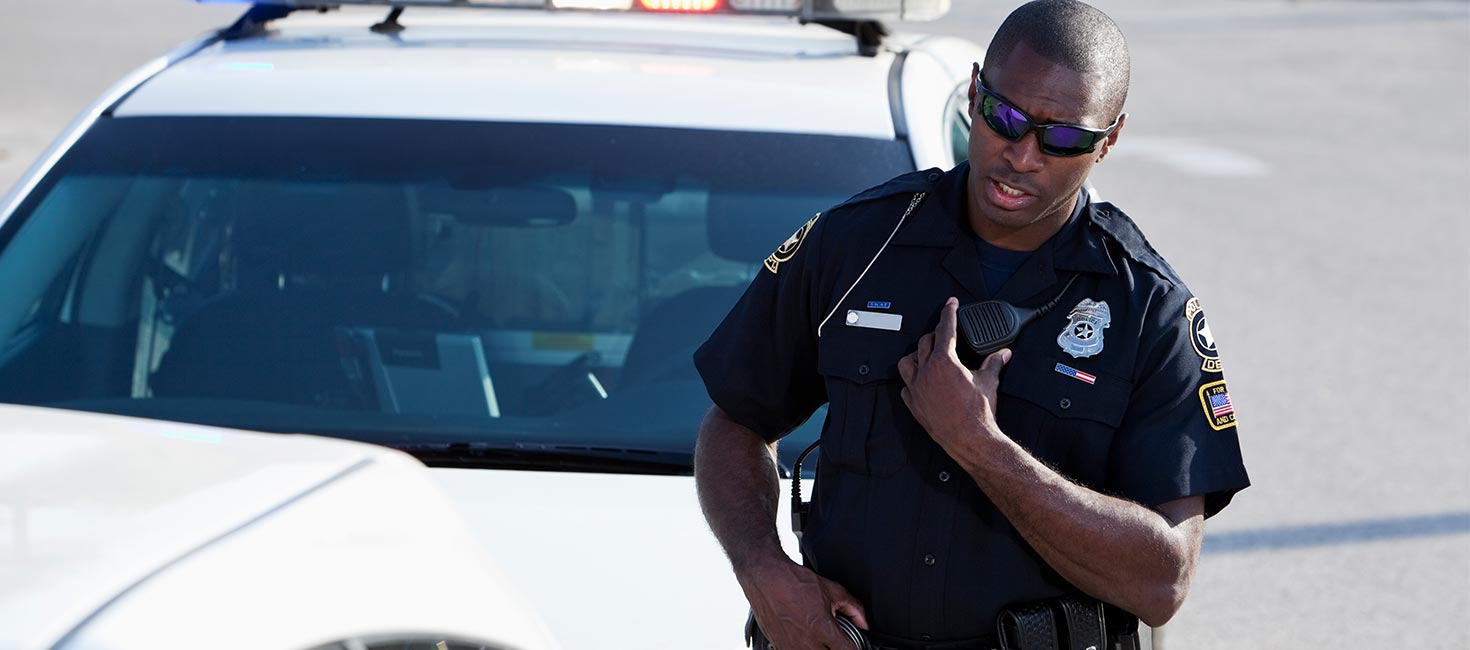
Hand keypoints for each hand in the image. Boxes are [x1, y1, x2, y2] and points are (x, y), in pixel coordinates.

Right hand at [737, 557, 867, 649]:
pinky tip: (807, 639)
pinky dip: (805, 648)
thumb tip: (863, 622)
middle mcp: (807, 643)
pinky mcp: (779, 647)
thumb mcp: (831, 590)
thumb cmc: (794, 582)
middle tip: (837, 641)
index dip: (856, 649)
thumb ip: (853, 608)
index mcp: (822, 629)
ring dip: (821, 649)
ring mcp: (791, 647)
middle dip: (837, 649)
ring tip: (821, 640)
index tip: (856, 645)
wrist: (766, 578)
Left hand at [896, 297, 1011, 454]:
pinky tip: (918, 382)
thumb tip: (1002, 354)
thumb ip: (994, 363)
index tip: (950, 304)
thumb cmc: (977, 414)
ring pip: (907, 362)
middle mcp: (926, 372)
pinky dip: (911, 381)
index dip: (949, 312)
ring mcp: (917, 388)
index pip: (945, 328)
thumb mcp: (989, 382)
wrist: (970, 440)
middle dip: (935, 334)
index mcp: (944, 361)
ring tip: (925, 356)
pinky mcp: (913, 405)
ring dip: (916, 355)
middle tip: (944, 333)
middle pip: (924, 342)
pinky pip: (905, 387)